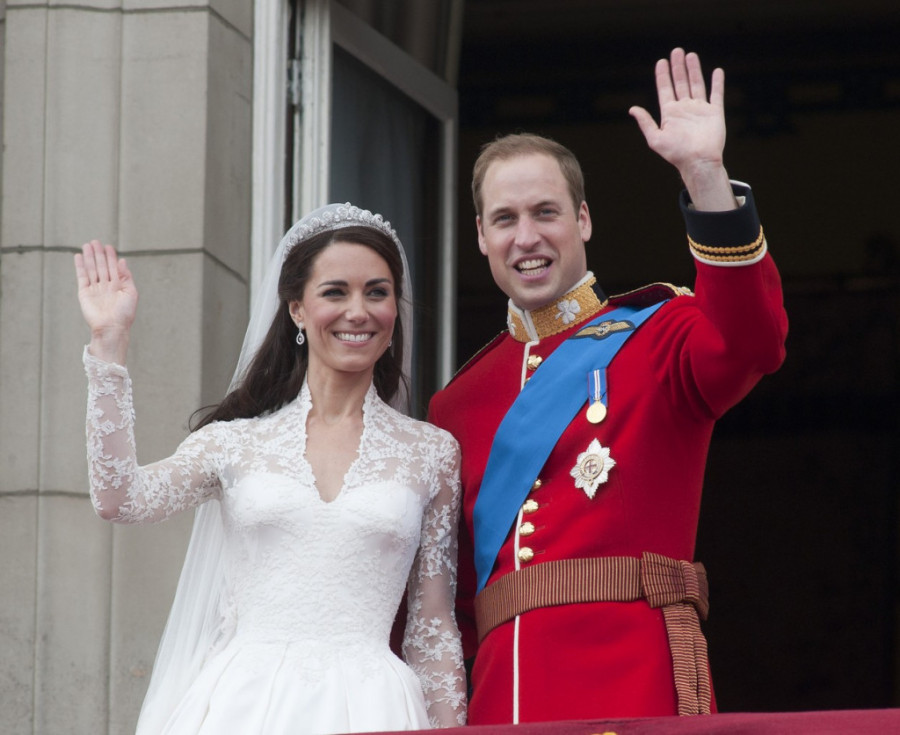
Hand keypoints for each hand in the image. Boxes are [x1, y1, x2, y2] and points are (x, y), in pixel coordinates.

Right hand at [74, 240, 137, 362]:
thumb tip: (123, 261)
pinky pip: (82, 277)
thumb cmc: (124, 313)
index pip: (113, 268)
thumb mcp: (131, 293)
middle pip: (101, 266)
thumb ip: (126, 277)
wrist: (112, 327)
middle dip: (99, 254)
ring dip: (89, 257)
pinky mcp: (84, 293)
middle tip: (96, 241)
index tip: (108, 246)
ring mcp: (95, 289)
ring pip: (92, 269)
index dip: (111, 257)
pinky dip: (80, 267)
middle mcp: (106, 286)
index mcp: (118, 286)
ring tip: (87, 245)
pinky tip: (79, 257)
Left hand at [629, 48, 735, 209]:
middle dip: (678, 67)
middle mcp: (684, 109)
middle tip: (676, 51)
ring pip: (696, 84)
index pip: (665, 89)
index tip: (661, 61)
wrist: (698, 161)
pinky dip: (717, 82)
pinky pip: (716, 94)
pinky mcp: (715, 113)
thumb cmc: (676, 153)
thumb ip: (645, 122)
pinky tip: (717, 71)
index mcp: (670, 113)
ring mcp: (700, 109)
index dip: (663, 75)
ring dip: (694, 70)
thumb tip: (632, 109)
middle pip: (680, 83)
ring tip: (690, 55)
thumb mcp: (655, 138)